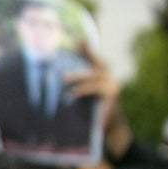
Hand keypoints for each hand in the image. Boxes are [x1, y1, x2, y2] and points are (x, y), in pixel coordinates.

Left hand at [66, 39, 130, 158]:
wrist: (109, 130)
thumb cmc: (92, 115)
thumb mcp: (81, 99)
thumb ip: (75, 87)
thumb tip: (54, 78)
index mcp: (101, 77)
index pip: (94, 59)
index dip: (87, 48)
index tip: (78, 38)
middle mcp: (108, 78)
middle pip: (95, 63)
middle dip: (83, 55)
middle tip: (66, 55)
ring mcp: (113, 84)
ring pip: (93, 75)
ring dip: (77, 77)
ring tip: (63, 80)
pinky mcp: (114, 93)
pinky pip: (96, 88)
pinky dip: (84, 89)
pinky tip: (73, 93)